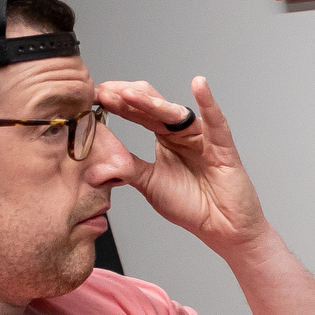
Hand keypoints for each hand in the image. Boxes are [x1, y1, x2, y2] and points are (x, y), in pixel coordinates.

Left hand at [94, 75, 271, 255]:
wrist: (222, 229)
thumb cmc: (192, 206)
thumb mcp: (148, 184)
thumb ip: (125, 168)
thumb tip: (93, 166)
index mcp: (165, 139)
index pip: (138, 114)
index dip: (117, 104)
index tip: (92, 98)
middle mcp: (183, 134)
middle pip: (153, 106)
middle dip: (127, 98)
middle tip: (102, 92)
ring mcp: (203, 138)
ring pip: (176, 113)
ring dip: (151, 102)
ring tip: (127, 94)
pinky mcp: (222, 148)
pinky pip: (216, 123)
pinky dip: (209, 104)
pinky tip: (199, 85)